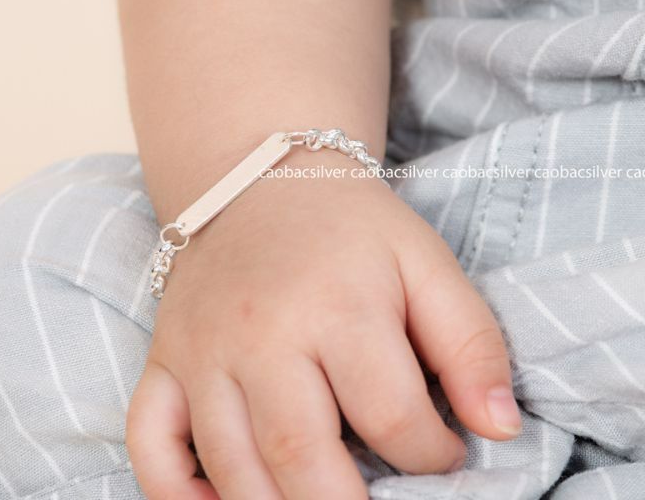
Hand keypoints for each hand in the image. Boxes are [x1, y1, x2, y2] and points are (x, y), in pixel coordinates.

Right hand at [127, 151, 520, 498]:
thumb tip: (500, 428)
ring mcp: (200, 350)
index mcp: (337, 307)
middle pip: (301, 458)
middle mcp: (258, 335)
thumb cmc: (349, 228)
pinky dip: (174, 491)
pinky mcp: (164, 359)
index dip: (433, 457)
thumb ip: (472, 343)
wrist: (258, 180)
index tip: (443, 454)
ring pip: (229, 466)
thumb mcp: (425, 264)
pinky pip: (148, 439)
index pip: (392, 418)